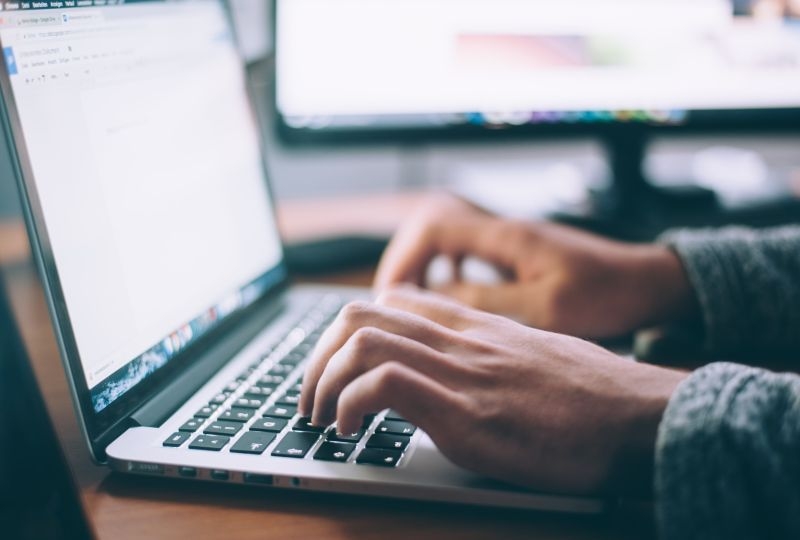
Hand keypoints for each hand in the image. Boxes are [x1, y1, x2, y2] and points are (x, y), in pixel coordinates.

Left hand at [300, 286, 686, 494]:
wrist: (642, 417)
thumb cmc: (595, 396)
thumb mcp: (534, 358)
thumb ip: (490, 355)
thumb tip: (459, 374)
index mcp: (476, 326)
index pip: (392, 300)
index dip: (348, 331)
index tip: (337, 367)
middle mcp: (461, 339)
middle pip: (360, 313)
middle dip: (318, 356)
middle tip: (311, 397)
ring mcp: (462, 372)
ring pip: (361, 340)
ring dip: (322, 381)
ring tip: (321, 417)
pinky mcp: (467, 413)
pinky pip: (384, 384)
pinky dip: (350, 405)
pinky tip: (350, 431)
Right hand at [375, 194, 696, 338]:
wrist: (648, 283)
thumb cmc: (607, 294)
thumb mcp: (545, 308)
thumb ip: (487, 301)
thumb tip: (434, 299)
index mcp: (506, 236)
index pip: (433, 227)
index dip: (404, 258)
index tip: (392, 296)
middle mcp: (502, 230)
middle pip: (431, 226)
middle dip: (405, 261)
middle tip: (393, 302)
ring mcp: (509, 240)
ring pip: (446, 238)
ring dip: (423, 266)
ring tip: (412, 301)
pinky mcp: (517, 254)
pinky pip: (466, 252)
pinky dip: (447, 271)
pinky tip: (450, 297)